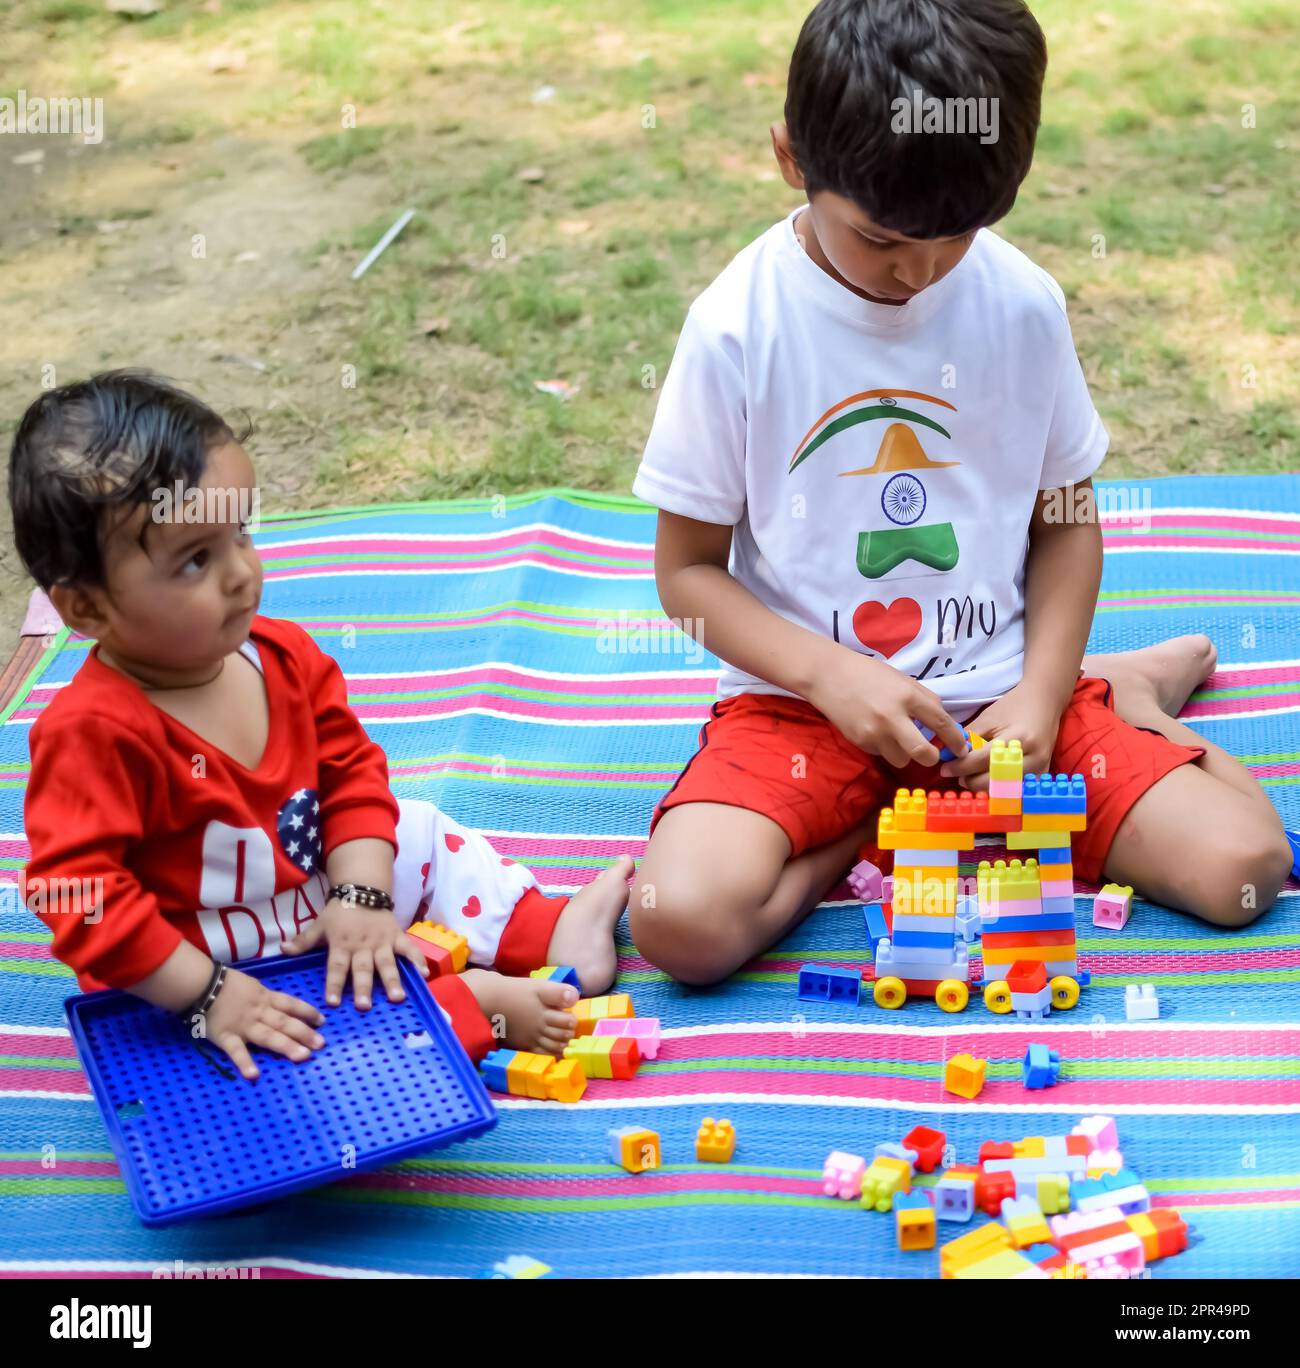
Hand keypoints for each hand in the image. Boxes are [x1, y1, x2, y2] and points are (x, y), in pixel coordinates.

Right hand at [202, 967, 324, 1080]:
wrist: (200, 984)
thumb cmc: (224, 983)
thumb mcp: (250, 984)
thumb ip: (264, 996)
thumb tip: (279, 1004)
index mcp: (265, 997)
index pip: (291, 1004)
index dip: (307, 1012)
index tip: (322, 1021)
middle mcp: (259, 1012)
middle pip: (284, 1022)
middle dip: (304, 1033)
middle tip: (321, 1044)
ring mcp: (244, 1025)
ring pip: (268, 1036)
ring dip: (286, 1046)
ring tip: (303, 1057)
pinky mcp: (226, 1037)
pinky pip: (236, 1051)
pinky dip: (245, 1063)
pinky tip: (254, 1075)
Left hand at [284, 897, 428, 1008]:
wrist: (363, 889)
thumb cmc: (340, 911)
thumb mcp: (319, 924)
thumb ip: (303, 941)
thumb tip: (281, 950)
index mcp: (342, 943)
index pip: (336, 966)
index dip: (334, 984)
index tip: (332, 1003)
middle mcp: (362, 945)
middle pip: (363, 968)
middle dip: (363, 987)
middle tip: (364, 1006)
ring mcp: (382, 941)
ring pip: (387, 962)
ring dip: (392, 980)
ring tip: (397, 998)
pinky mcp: (397, 936)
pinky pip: (409, 949)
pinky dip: (417, 960)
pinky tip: (424, 975)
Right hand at [810, 649, 967, 768]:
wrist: (829, 676)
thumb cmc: (869, 674)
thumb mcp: (902, 679)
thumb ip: (923, 699)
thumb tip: (942, 722)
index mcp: (908, 696)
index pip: (940, 722)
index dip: (955, 739)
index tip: (962, 748)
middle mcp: (892, 716)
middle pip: (922, 752)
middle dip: (932, 758)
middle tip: (932, 755)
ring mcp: (874, 732)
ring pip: (901, 760)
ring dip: (905, 754)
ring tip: (897, 739)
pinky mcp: (860, 741)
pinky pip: (881, 754)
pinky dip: (885, 748)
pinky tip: (875, 731)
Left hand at [937, 681, 1063, 791]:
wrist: (1044, 702)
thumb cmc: (1014, 707)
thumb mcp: (988, 719)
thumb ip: (969, 739)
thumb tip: (948, 757)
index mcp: (1018, 738)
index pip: (983, 760)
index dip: (961, 766)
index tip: (945, 769)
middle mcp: (1033, 757)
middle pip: (995, 779)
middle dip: (971, 780)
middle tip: (957, 776)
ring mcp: (1041, 768)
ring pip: (1006, 788)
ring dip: (984, 786)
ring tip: (970, 777)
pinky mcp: (1043, 774)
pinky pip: (1017, 789)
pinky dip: (1000, 787)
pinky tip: (987, 780)